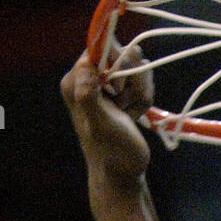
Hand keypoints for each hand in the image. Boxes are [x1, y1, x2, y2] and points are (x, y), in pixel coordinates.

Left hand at [60, 47, 153, 207]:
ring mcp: (105, 84)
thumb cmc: (112, 153)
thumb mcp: (99, 123)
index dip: (118, 63)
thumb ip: (88, 94)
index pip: (100, 48)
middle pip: (121, 53)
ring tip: (131, 113)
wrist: (123, 173)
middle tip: (126, 105)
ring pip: (135, 66)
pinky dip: (144, 97)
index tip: (120, 89)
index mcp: (75, 81)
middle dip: (133, 80)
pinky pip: (141, 79)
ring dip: (141, 91)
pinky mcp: (120, 92)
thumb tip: (85, 65)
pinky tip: (134, 115)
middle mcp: (87, 78)